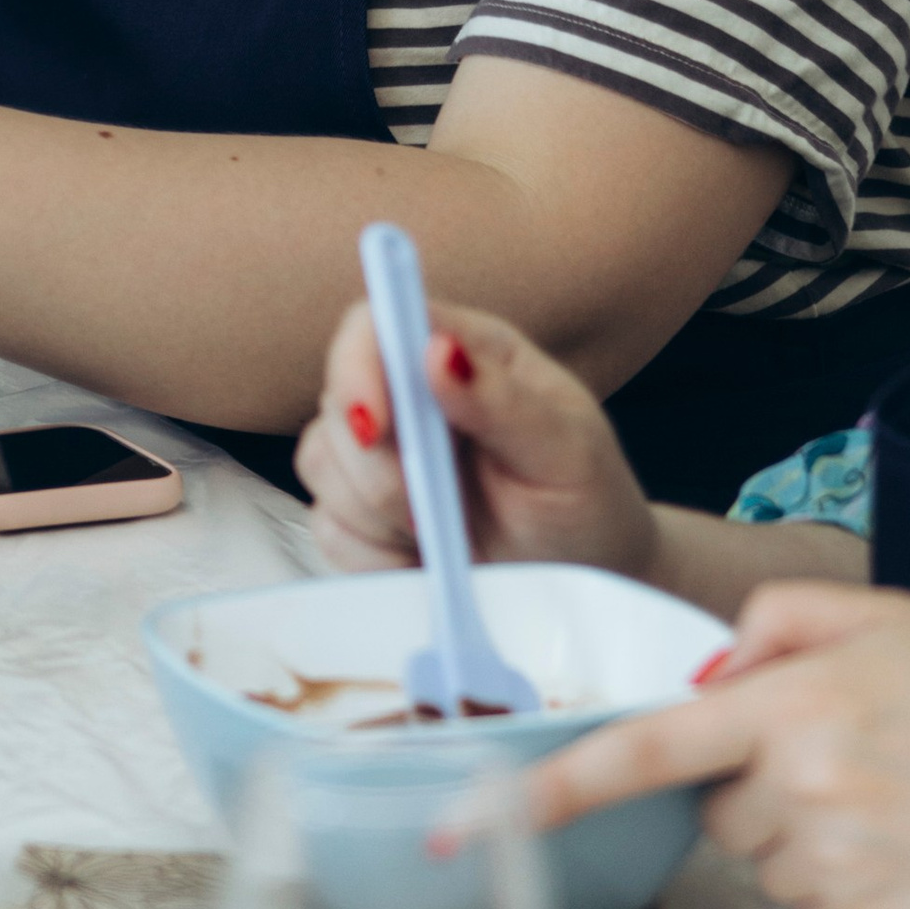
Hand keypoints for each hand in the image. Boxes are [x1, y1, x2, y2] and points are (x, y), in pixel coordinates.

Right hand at [292, 296, 657, 578]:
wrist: (586, 584)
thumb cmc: (586, 502)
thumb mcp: (566, 452)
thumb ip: (502, 402)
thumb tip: (436, 351)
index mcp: (465, 351)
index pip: (377, 324)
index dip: (358, 366)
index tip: (375, 427)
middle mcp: (413, 393)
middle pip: (337, 399)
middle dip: (379, 469)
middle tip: (434, 514)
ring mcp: (384, 455)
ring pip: (322, 462)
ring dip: (376, 514)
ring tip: (444, 538)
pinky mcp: (366, 516)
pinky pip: (329, 528)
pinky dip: (372, 557)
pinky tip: (423, 563)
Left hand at [518, 578, 909, 908]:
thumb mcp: (883, 614)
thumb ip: (774, 626)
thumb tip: (705, 679)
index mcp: (795, 706)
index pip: (645, 748)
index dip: (546, 789)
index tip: (460, 822)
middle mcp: (802, 797)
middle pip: (711, 799)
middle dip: (748, 773)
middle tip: (847, 744)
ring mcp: (836, 875)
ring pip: (757, 852)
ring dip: (794, 823)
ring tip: (893, 788)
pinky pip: (807, 901)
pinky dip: (839, 873)